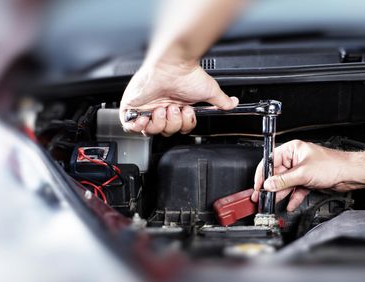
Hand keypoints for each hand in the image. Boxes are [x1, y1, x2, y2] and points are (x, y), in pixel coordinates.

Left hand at [119, 62, 237, 135]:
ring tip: (162, 108)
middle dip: (172, 124)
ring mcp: (146, 108)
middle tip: (174, 109)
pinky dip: (139, 126)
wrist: (172, 65)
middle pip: (165, 132)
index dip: (183, 125)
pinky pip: (131, 126)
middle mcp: (162, 108)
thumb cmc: (188, 74)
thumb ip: (222, 101)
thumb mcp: (210, 91)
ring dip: (158, 123)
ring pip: (150, 131)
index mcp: (177, 107)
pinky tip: (147, 117)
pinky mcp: (132, 106)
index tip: (187, 112)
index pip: (179, 129)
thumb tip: (233, 104)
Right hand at [251, 140, 356, 211]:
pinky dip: (292, 198)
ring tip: (273, 202)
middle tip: (263, 196)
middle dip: (272, 187)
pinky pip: (295, 190)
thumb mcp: (303, 173)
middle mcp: (295, 159)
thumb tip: (269, 184)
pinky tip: (289, 205)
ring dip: (281, 194)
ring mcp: (301, 170)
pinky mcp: (307, 180)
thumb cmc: (332, 165)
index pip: (271, 160)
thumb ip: (284, 180)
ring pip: (286, 184)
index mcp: (292, 149)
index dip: (263, 173)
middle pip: (277, 174)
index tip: (258, 185)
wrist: (349, 174)